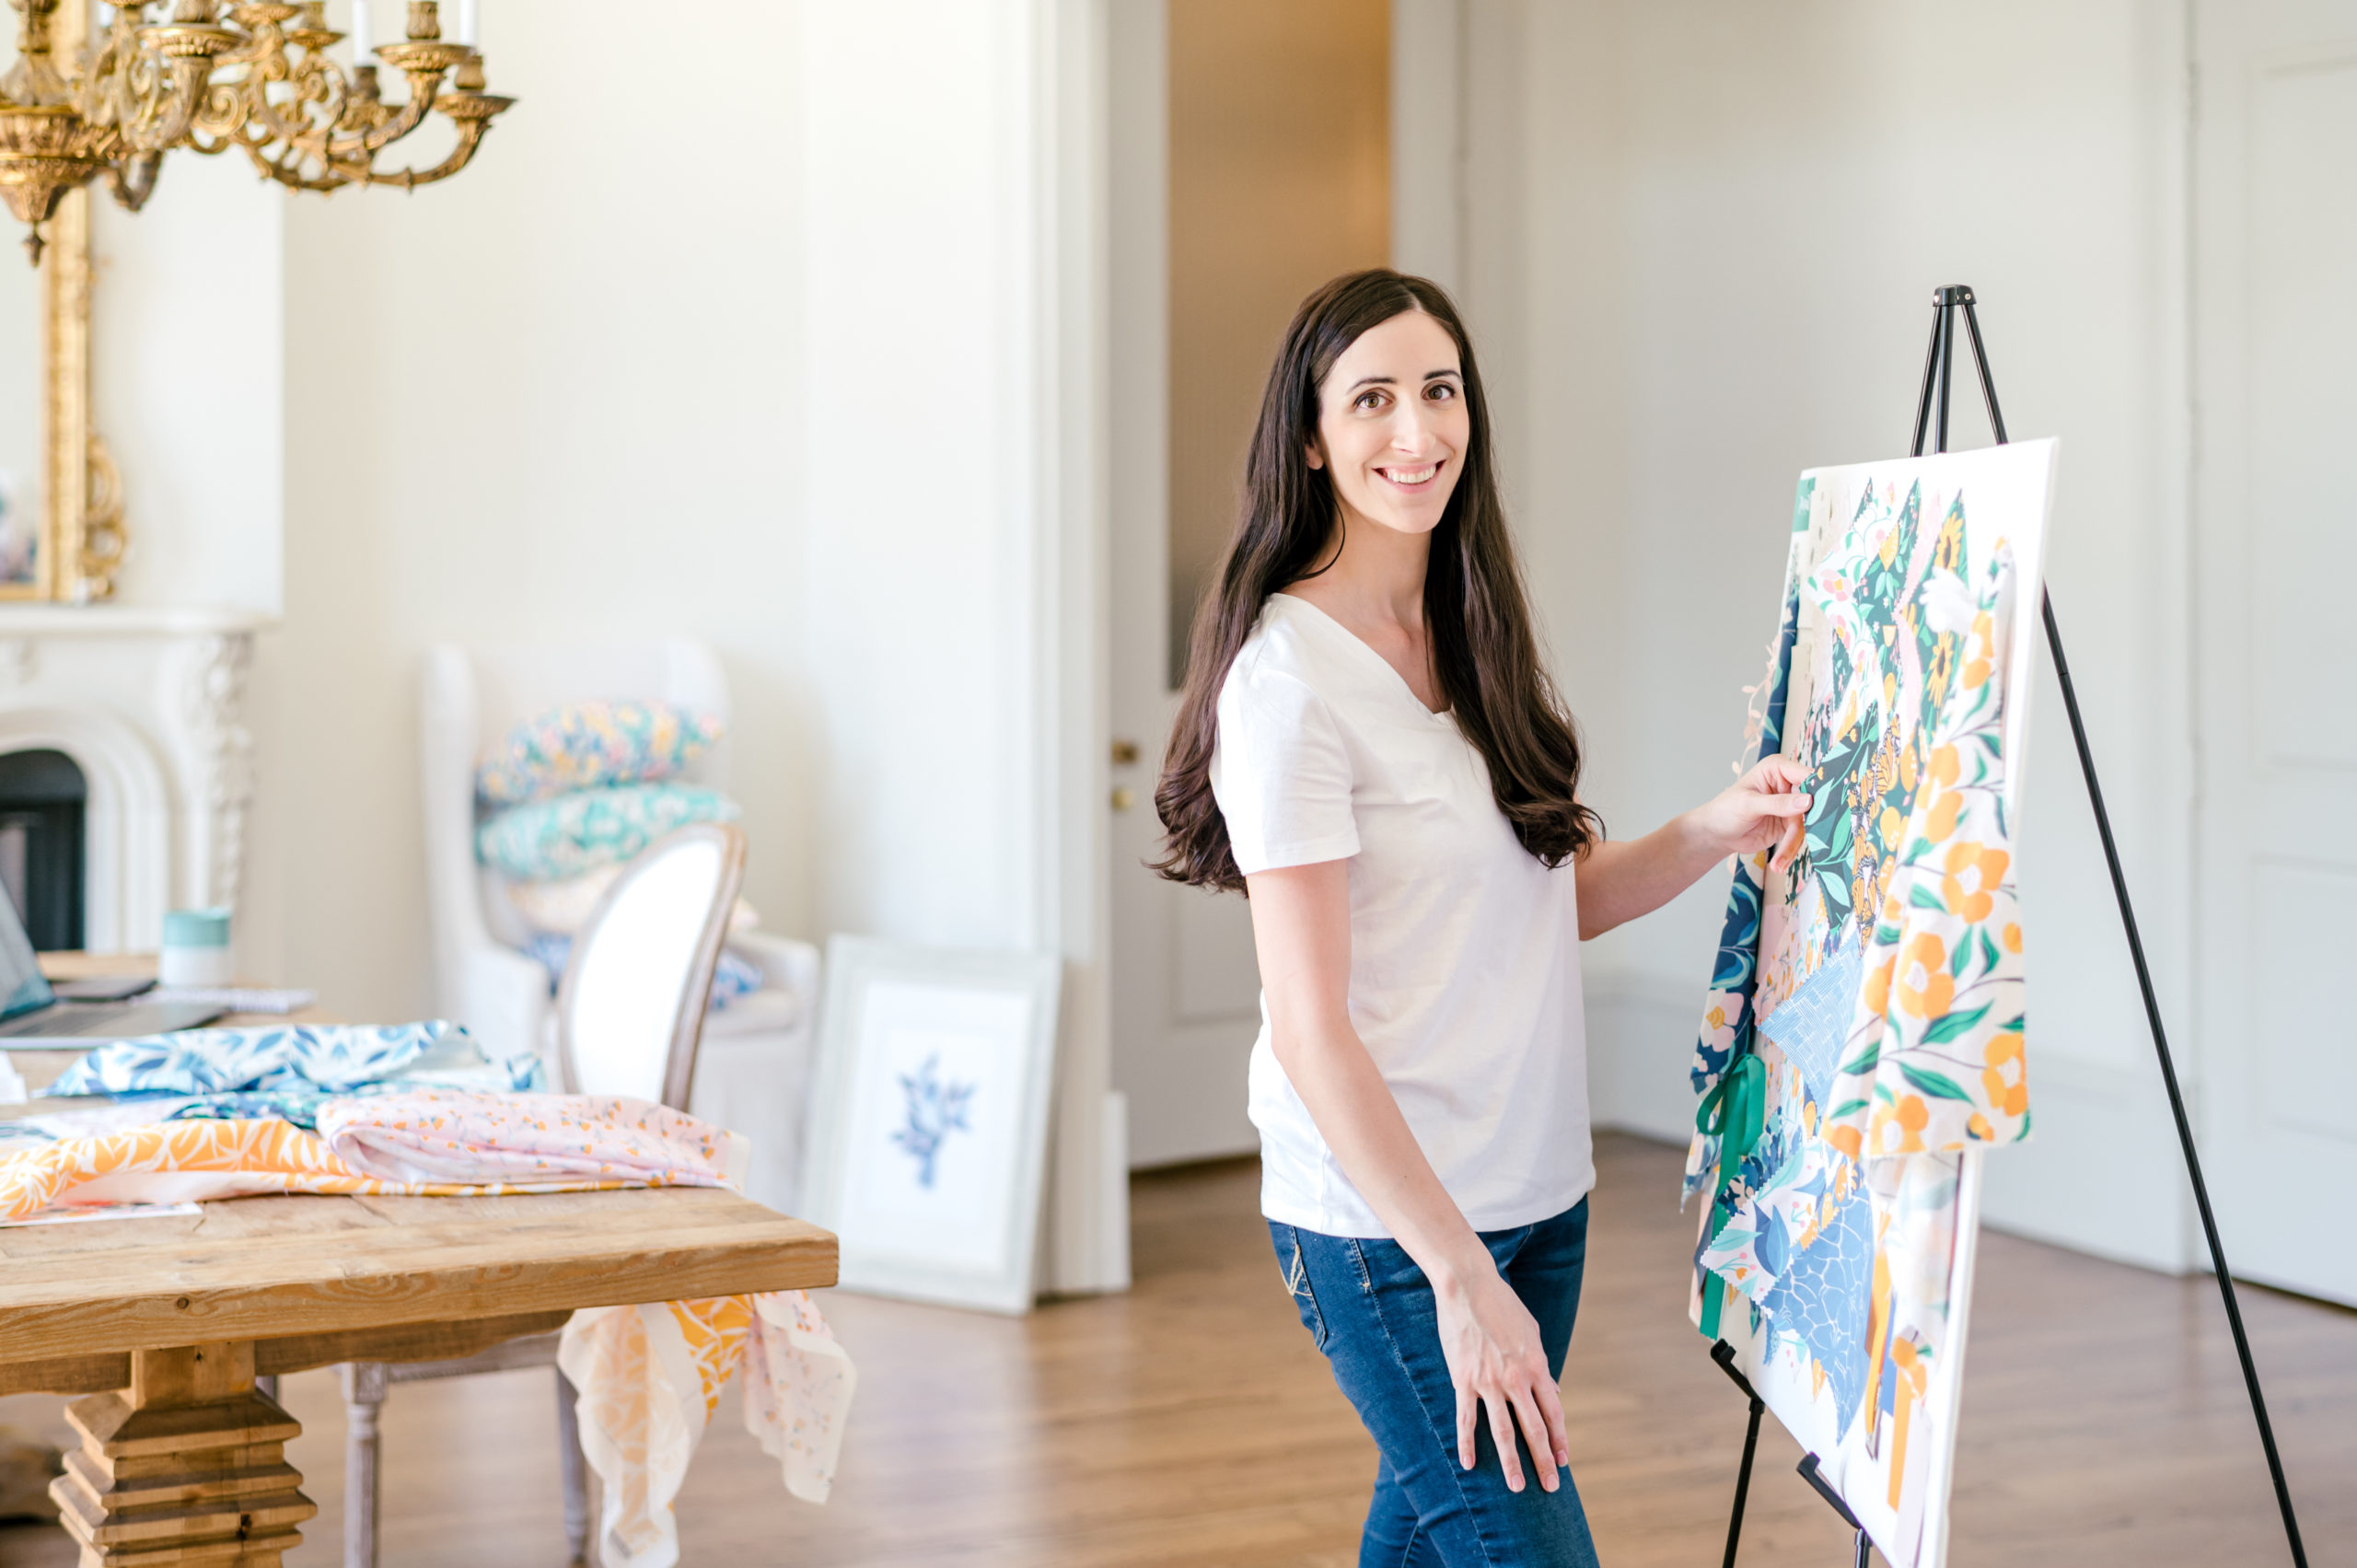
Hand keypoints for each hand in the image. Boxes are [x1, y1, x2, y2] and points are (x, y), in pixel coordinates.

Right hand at [1433, 1260, 1567, 1492]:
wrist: (1468, 1285)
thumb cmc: (1502, 1304)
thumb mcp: (1531, 1331)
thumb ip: (1541, 1365)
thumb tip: (1553, 1391)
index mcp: (1536, 1366)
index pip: (1553, 1412)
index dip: (1560, 1439)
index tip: (1564, 1460)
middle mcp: (1516, 1378)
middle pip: (1534, 1429)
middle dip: (1544, 1460)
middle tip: (1550, 1487)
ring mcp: (1489, 1381)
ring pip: (1504, 1431)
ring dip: (1511, 1462)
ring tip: (1517, 1487)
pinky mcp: (1463, 1379)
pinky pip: (1467, 1418)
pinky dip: (1467, 1443)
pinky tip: (1469, 1464)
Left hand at [1687, 754, 1811, 867]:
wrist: (1717, 834)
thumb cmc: (1726, 810)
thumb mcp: (1749, 804)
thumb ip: (1778, 803)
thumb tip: (1808, 801)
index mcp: (1778, 768)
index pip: (1806, 775)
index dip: (1818, 789)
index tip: (1826, 807)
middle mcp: (1788, 784)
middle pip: (1813, 801)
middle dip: (1811, 822)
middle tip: (1813, 839)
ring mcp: (1791, 805)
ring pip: (1806, 824)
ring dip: (1792, 845)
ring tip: (1778, 864)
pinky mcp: (1790, 824)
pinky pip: (1798, 838)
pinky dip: (1789, 851)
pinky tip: (1778, 864)